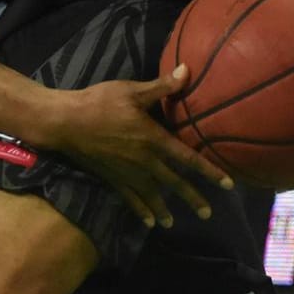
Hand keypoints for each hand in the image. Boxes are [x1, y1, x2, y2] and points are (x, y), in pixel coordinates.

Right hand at [40, 65, 233, 228]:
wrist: (65, 122)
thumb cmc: (99, 102)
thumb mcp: (131, 91)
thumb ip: (161, 87)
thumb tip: (188, 71)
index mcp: (152, 138)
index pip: (187, 158)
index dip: (209, 171)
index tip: (228, 184)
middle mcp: (144, 160)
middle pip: (173, 182)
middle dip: (192, 197)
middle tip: (207, 213)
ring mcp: (127, 171)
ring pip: (152, 194)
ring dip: (164, 209)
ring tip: (174, 223)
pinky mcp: (111, 177)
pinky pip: (129, 197)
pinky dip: (140, 210)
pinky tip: (148, 221)